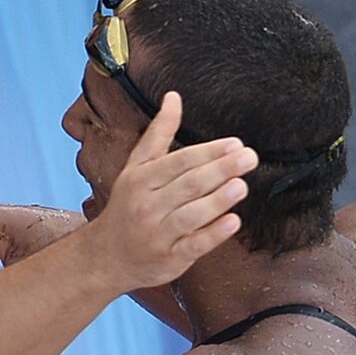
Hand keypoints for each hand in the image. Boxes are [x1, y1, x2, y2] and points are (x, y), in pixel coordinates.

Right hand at [82, 92, 257, 293]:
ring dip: (217, 200)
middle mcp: (147, 205)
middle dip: (220, 170)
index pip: (178, 162)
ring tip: (241, 185)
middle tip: (248, 157)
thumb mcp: (136, 167)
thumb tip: (174, 96)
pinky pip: (193, 245)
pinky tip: (233, 222)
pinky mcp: (169, 258)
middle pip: (188, 185)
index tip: (235, 144)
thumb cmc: (127, 205)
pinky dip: (213, 234)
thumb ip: (158, 133)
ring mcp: (157, 233)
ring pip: (191, 214)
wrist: (107, 255)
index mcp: (141, 179)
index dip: (208, 152)